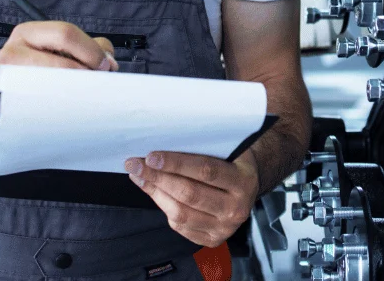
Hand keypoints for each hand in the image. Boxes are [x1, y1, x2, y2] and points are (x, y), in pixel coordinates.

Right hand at [0, 22, 115, 113]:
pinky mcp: (5, 97)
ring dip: (77, 88)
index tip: (107, 66)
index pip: (67, 33)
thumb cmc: (30, 78)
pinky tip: (65, 109)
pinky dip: (59, 106)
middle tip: (99, 82)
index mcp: (30, 32)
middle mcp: (15, 46)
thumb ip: (86, 49)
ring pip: (53, 78)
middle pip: (62, 50)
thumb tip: (108, 58)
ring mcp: (8, 72)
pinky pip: (40, 101)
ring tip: (83, 96)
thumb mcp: (54, 54)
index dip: (92, 50)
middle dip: (88, 66)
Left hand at [126, 151, 260, 247]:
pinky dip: (164, 207)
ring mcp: (225, 228)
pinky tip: (155, 192)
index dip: (176, 164)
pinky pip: (180, 226)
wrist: (248, 187)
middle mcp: (237, 208)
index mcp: (243, 181)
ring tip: (140, 177)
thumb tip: (164, 144)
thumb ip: (204, 149)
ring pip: (181, 213)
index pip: (206, 171)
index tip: (152, 156)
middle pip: (189, 194)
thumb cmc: (233, 162)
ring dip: (155, 193)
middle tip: (136, 165)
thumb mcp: (229, 150)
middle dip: (158, 178)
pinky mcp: (213, 240)